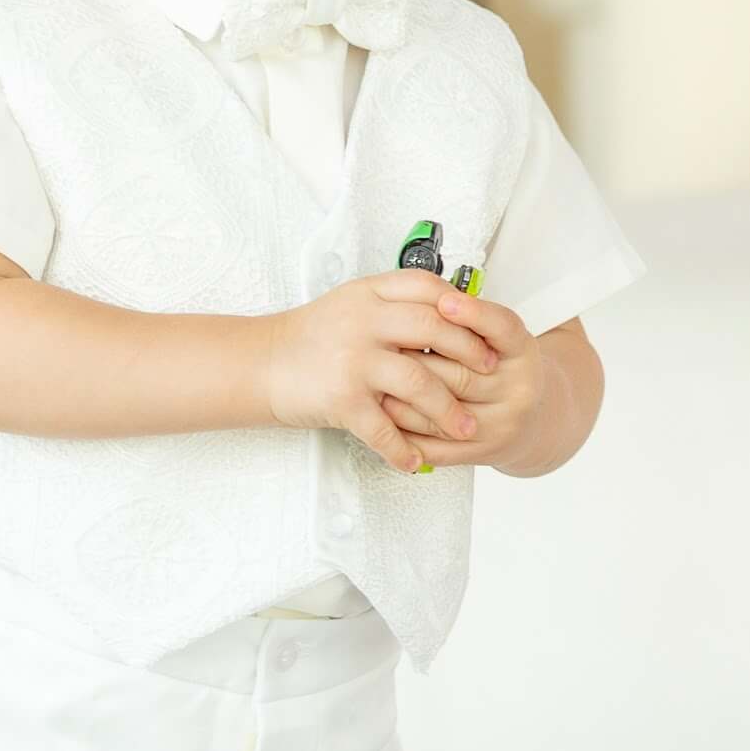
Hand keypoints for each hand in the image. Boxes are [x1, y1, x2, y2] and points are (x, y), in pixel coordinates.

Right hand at [263, 272, 503, 475]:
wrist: (261, 363)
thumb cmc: (310, 337)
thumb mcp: (351, 304)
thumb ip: (392, 304)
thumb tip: (447, 310)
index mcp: (369, 295)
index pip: (428, 289)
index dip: (462, 307)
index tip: (482, 329)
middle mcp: (363, 323)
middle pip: (434, 329)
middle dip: (469, 354)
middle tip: (488, 375)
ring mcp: (353, 361)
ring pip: (419, 383)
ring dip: (447, 410)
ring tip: (465, 427)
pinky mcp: (342, 399)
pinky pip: (384, 429)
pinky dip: (403, 450)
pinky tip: (416, 461)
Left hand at [376, 288, 538, 467]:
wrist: (527, 419)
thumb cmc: (498, 369)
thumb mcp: (497, 339)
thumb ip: (470, 322)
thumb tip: (428, 301)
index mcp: (523, 353)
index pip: (503, 329)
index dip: (474, 315)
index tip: (444, 302)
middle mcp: (518, 390)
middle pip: (461, 373)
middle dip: (416, 360)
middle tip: (381, 345)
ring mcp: (501, 425)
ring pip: (442, 412)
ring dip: (402, 398)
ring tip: (375, 382)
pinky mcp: (481, 453)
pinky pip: (436, 445)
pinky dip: (405, 431)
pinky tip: (382, 416)